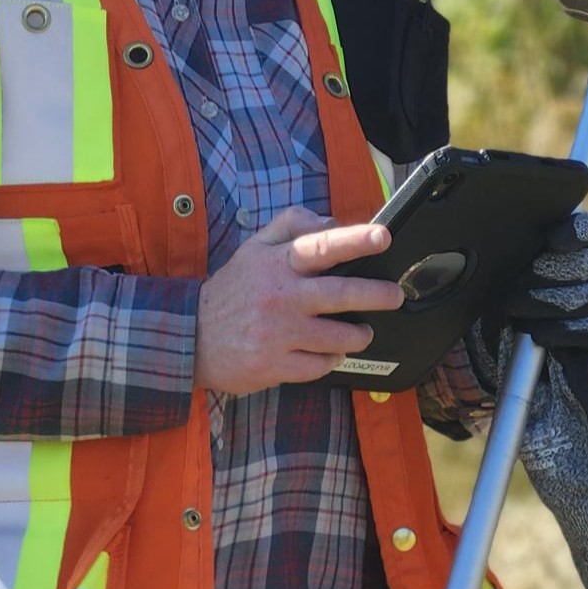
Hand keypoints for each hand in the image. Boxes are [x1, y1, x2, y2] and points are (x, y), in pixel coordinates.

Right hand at [194, 207, 404, 394]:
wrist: (192, 335)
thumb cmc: (232, 288)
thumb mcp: (254, 246)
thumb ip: (291, 225)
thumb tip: (331, 222)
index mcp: (276, 263)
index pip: (321, 246)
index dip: (355, 240)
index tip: (383, 237)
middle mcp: (281, 297)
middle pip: (340, 294)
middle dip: (375, 294)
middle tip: (395, 295)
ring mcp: (279, 335)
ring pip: (338, 337)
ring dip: (358, 334)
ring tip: (363, 330)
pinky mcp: (276, 366)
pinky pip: (320, 366)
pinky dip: (332, 359)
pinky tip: (330, 352)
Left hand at [496, 210, 587, 364]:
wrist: (543, 334)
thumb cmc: (529, 285)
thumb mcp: (525, 260)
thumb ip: (525, 244)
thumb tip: (509, 237)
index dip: (571, 233)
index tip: (550, 241)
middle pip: (581, 266)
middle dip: (541, 278)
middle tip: (511, 291)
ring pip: (585, 300)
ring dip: (545, 307)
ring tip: (516, 314)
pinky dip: (565, 334)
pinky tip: (540, 335)